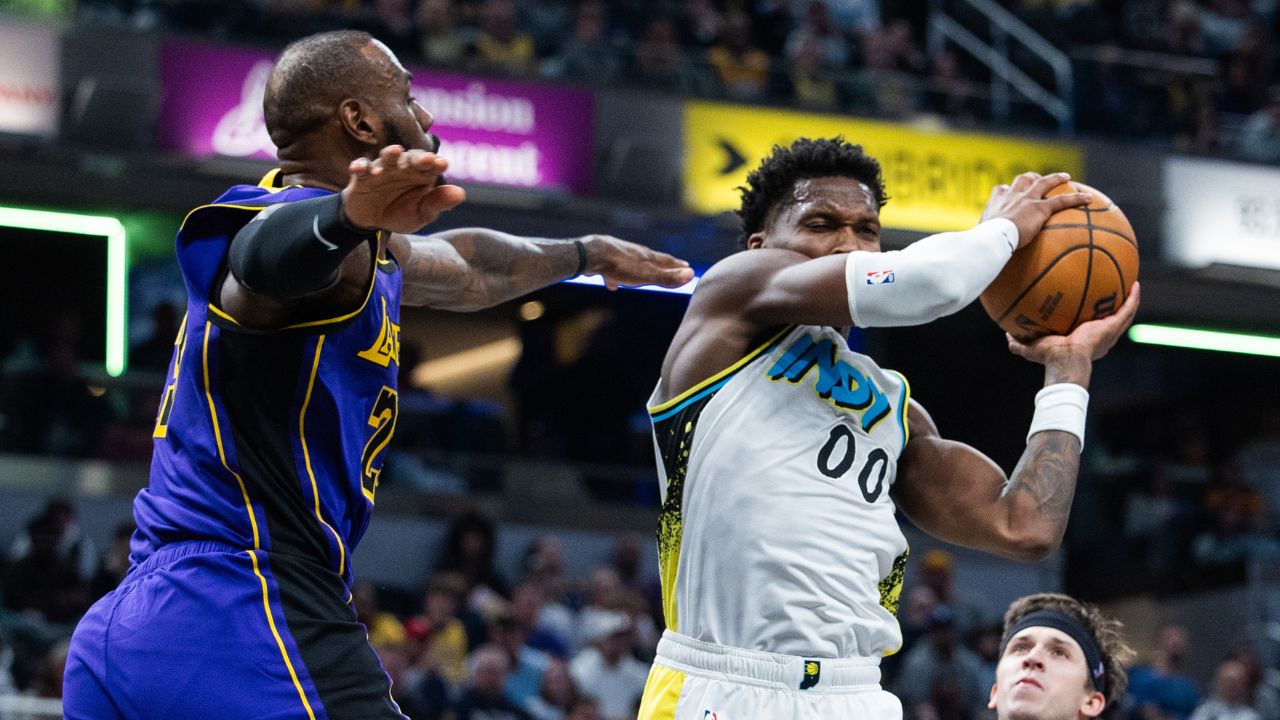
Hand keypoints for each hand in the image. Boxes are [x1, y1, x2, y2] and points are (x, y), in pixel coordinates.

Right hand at [341, 145, 466, 232]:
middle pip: (410, 158)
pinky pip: (361, 169)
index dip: (436, 164)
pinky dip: (360, 167)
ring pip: (386, 158)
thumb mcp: (421, 213)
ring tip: (396, 152)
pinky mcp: (362, 176)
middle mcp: (402, 168)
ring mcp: (382, 170)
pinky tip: (360, 169)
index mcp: (421, 174)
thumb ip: (438, 203)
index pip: (431, 166)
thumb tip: (461, 194)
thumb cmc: (401, 212)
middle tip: (427, 158)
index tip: (442, 164)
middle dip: (418, 158)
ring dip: (390, 155)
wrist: (372, 221)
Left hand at [581, 235, 694, 289]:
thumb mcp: (646, 275)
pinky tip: (611, 284)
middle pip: (650, 260)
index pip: (666, 261)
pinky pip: (612, 271)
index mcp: (646, 257)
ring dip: (637, 270)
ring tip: (639, 276)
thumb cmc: (620, 267)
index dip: (677, 266)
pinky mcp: (603, 260)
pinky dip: (615, 277)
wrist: (591, 255)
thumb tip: (691, 275)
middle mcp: (634, 253)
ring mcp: (618, 255)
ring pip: (631, 264)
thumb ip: (667, 277)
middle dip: (659, 266)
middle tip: (668, 267)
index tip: (687, 267)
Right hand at [980, 172, 1092, 248]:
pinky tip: (1088, 199)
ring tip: (1066, 177)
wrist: (991, 238)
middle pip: (1023, 180)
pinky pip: (1061, 201)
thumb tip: (981, 259)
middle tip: (1038, 178)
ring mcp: (1026, 200)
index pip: (1001, 190)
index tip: (1010, 191)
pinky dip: (1076, 199)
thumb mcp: (980, 240)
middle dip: (1031, 177)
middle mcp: (1011, 196)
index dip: (1007, 190)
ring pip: (1044, 183)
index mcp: (996, 203)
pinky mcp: (1039, 208)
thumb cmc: (983, 242)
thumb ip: (984, 243)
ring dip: (1055, 178)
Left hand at [1006, 282, 1139, 372]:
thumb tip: (1006, 336)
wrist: (1066, 360)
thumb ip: (1019, 343)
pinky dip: (1133, 298)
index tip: (1092, 304)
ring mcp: (1109, 332)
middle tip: (1115, 290)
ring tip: (1133, 284)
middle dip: (1113, 305)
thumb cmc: (1051, 357)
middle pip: (1110, 318)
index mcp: (1083, 339)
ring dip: (1129, 299)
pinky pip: (1128, 310)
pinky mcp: (1114, 327)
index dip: (1093, 316)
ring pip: (1124, 313)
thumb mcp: (1032, 348)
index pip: (1090, 326)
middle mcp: (1099, 336)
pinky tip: (1136, 284)